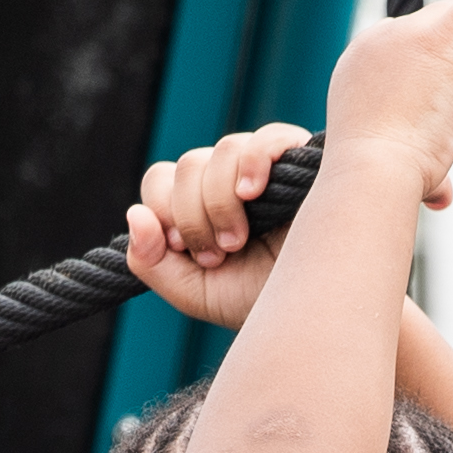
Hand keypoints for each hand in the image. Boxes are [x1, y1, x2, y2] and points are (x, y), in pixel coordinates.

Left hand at [123, 122, 313, 329]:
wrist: (317, 312)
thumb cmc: (262, 302)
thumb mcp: (194, 293)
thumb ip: (152, 262)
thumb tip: (134, 213)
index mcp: (202, 204)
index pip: (161, 178)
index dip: (163, 210)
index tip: (182, 249)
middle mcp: (229, 179)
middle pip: (187, 166)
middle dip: (191, 216)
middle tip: (219, 254)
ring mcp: (264, 165)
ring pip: (220, 152)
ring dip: (219, 202)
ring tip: (239, 241)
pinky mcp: (300, 158)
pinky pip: (262, 140)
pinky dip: (250, 164)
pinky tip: (252, 195)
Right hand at [319, 0, 452, 218]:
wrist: (372, 172)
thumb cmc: (382, 179)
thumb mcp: (399, 162)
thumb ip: (422, 166)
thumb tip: (442, 196)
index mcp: (358, 66)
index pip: (405, 51)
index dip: (437, 75)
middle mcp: (377, 41)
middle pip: (430, 31)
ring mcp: (406, 33)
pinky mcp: (439, 34)